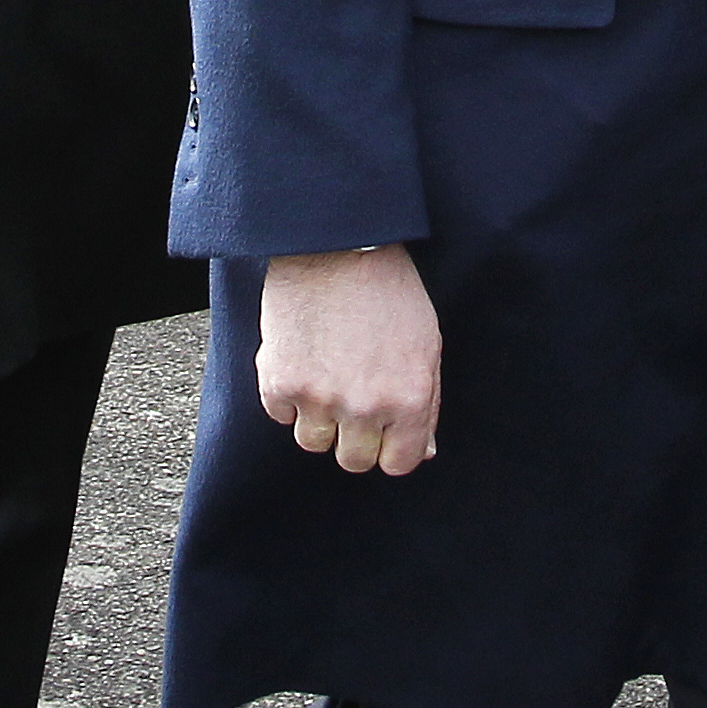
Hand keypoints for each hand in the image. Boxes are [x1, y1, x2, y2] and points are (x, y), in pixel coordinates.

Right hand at [257, 244, 440, 475]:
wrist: (334, 244)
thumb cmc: (388, 288)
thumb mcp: (427, 343)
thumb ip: (427, 403)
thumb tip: (422, 451)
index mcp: (410, 399)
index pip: (400, 464)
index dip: (392, 447)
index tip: (384, 428)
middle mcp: (366, 407)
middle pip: (354, 461)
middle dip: (355, 436)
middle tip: (352, 396)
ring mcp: (320, 398)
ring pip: (314, 442)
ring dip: (319, 417)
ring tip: (326, 374)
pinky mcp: (279, 382)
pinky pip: (281, 415)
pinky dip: (288, 394)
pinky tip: (302, 358)